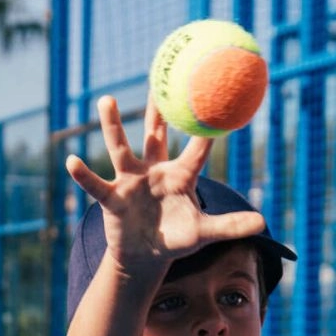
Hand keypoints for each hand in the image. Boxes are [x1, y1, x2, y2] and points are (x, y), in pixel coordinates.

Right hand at [65, 94, 265, 276]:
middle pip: (155, 135)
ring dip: (114, 126)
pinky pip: (96, 184)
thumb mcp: (204, 233)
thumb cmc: (177, 239)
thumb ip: (230, 226)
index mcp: (181, 176)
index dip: (207, 129)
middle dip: (157, 110)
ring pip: (122, 148)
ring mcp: (131, 181)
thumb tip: (263, 222)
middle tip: (158, 79)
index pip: (197, 149)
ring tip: (106, 100)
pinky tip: (72, 161)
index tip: (215, 101)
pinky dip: (84, 175)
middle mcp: (154, 171)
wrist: (146, 256)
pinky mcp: (112, 198)